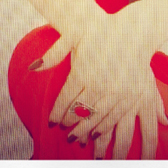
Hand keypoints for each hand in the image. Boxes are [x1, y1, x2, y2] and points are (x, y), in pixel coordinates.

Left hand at [30, 9, 167, 158]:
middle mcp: (100, 84)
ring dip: (85, 130)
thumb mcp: (76, 34)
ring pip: (96, 118)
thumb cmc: (103, 30)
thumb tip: (32, 67)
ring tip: (76, 137)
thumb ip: (55, 52)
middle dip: (69, 123)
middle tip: (63, 130)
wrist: (135, 31)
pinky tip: (96, 133)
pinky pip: (114, 117)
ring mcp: (117, 92)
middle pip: (79, 112)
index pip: (65, 99)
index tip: (51, 122)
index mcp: (83, 70)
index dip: (57, 113)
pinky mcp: (132, 95)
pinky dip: (103, 127)